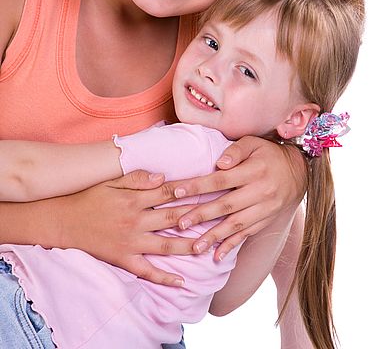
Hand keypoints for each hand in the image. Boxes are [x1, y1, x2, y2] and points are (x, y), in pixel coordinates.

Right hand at [52, 170, 196, 285]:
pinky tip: (181, 282)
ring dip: (188, 246)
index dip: (189, 189)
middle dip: (197, 216)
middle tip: (220, 215)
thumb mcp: (111, 182)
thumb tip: (162, 176)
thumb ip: (137, 178)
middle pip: (172, 217)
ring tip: (209, 247)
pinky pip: (147, 271)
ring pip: (165, 245)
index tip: (210, 186)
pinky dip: (164, 278)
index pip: (168, 192)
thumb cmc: (90, 198)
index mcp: (134, 199)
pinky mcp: (124, 259)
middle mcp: (136, 221)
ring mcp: (131, 242)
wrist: (63, 221)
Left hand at [162, 136, 306, 259]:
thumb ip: (235, 151)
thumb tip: (219, 163)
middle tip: (179, 223)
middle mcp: (261, 191)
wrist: (298, 172)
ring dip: (214, 236)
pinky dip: (232, 246)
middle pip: (226, 205)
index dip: (198, 186)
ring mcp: (265, 209)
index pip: (221, 180)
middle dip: (201, 215)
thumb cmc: (268, 154)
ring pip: (236, 225)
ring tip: (195, 247)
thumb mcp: (253, 143)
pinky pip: (247, 235)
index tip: (177, 192)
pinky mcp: (266, 220)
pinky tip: (217, 256)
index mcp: (254, 170)